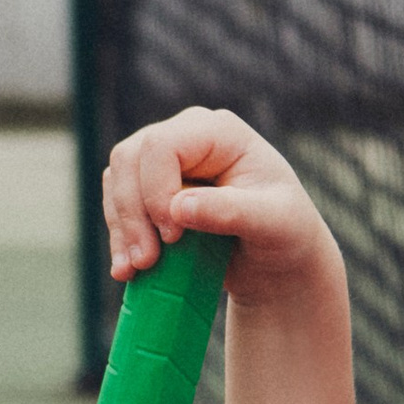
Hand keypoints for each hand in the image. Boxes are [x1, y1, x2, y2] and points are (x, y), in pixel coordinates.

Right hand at [102, 107, 337, 310]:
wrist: (276, 257)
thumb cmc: (286, 232)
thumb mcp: (274, 223)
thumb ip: (231, 212)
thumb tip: (179, 208)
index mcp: (219, 132)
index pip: (163, 146)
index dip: (156, 190)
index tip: (173, 237)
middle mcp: (186, 136)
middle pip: (130, 159)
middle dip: (132, 213)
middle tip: (147, 261)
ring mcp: (163, 161)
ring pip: (117, 181)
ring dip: (121, 228)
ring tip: (134, 271)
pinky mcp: (149, 188)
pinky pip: (118, 204)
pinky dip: (120, 237)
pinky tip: (127, 270)